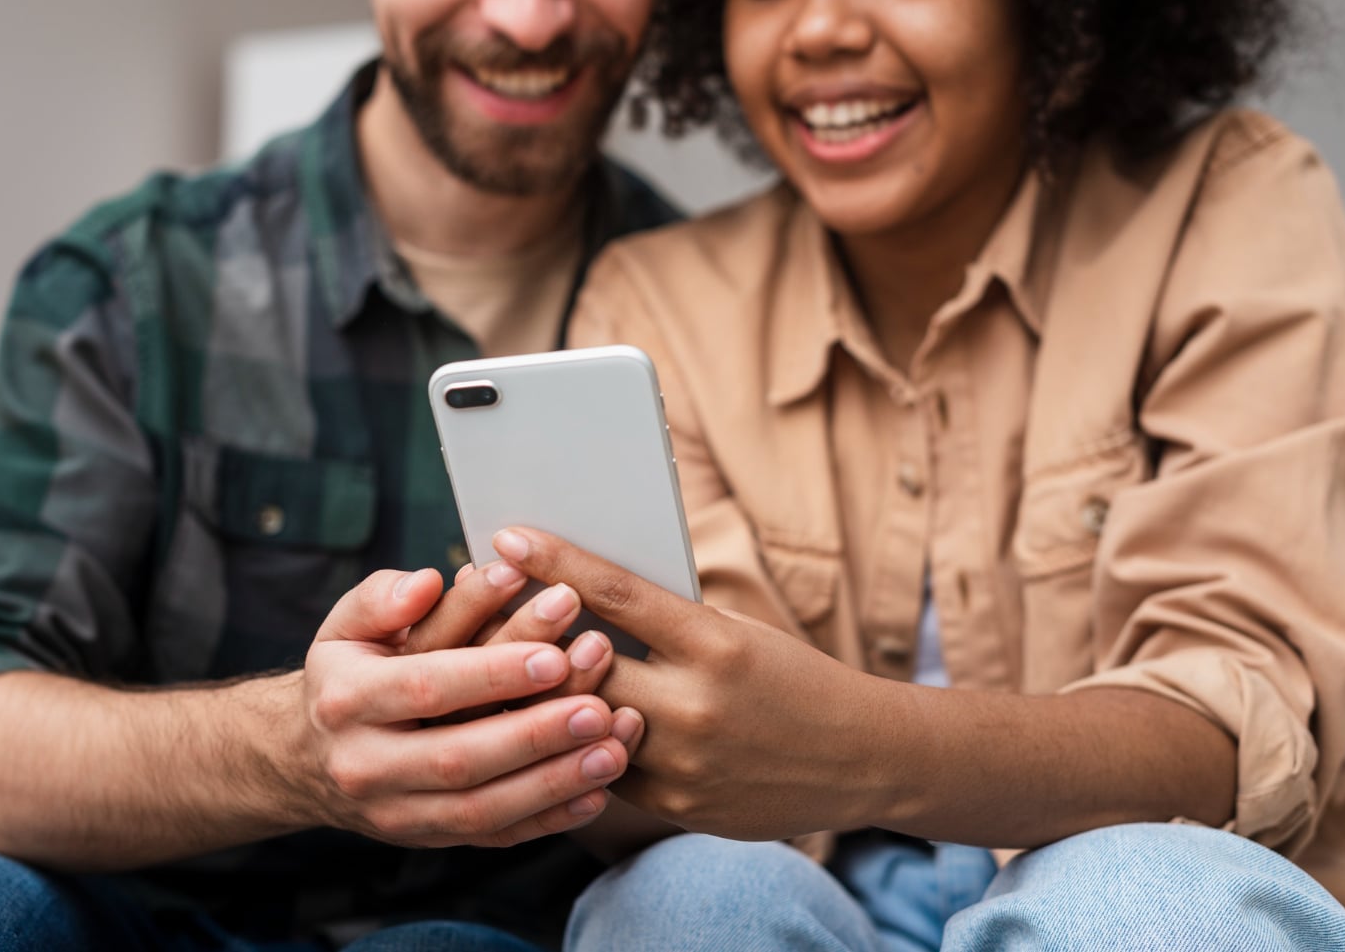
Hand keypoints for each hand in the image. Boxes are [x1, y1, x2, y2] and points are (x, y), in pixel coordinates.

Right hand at [298, 568, 640, 847]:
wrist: (309, 755)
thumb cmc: (348, 672)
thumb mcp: (346, 624)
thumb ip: (385, 596)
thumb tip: (428, 582)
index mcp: (347, 700)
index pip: (425, 687)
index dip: (492, 674)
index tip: (556, 654)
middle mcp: (365, 765)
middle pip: (458, 758)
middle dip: (534, 735)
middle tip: (598, 710)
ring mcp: (397, 813)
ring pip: (481, 810)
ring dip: (553, 784)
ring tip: (613, 751)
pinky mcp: (429, 839)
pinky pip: (494, 837)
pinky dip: (549, 820)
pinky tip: (597, 794)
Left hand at [492, 527, 868, 840]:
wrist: (861, 757)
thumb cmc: (792, 677)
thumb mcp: (737, 630)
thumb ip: (666, 622)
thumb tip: (583, 592)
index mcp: (714, 643)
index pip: (616, 592)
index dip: (555, 561)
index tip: (508, 537)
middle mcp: (697, 704)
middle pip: (581, 664)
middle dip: (529, 637)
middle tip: (484, 611)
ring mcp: (685, 762)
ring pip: (581, 723)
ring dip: (541, 696)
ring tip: (504, 669)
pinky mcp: (679, 807)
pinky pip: (604, 771)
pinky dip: (575, 743)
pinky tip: (548, 722)